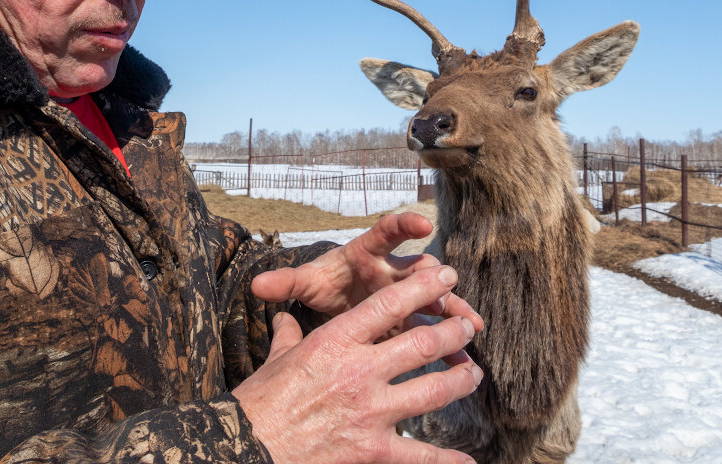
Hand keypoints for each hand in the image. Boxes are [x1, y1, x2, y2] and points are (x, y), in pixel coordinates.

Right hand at [233, 265, 481, 463]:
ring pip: (433, 389)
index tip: (446, 276)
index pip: (389, 305)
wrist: (248, 447)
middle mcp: (360, 370)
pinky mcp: (373, 450)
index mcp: (336, 341)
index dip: (423, 287)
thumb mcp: (276, 359)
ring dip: (460, 380)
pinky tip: (469, 461)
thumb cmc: (259, 402)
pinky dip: (447, 459)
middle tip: (467, 327)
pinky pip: (420, 454)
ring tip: (473, 372)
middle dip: (452, 332)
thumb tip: (284, 316)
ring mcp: (371, 411)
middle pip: (422, 343)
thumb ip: (288, 334)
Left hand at [251, 212, 482, 333]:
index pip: (386, 233)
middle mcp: (393, 269)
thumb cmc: (326, 284)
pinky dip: (452, 346)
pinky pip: (437, 331)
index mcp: (367, 252)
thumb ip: (286, 282)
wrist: (338, 299)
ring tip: (472, 326)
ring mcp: (407, 296)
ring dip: (454, 310)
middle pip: (418, 267)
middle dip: (434, 274)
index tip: (421, 223)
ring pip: (436, 299)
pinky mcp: (414, 319)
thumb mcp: (307, 282)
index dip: (404, 226)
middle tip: (449, 279)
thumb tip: (255, 284)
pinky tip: (466, 363)